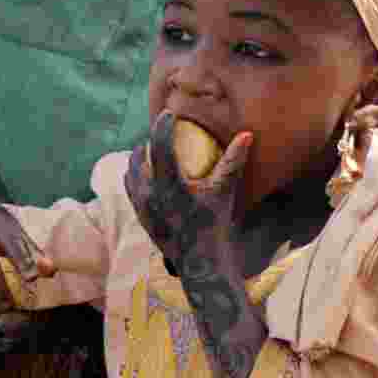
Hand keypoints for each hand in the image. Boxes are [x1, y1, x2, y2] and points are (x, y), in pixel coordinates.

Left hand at [124, 112, 252, 273]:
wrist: (201, 264)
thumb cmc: (216, 225)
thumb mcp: (224, 192)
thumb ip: (233, 161)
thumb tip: (246, 134)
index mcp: (170, 186)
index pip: (160, 146)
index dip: (163, 126)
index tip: (169, 113)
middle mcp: (150, 195)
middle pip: (140, 157)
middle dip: (149, 141)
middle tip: (161, 131)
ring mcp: (142, 207)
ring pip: (131, 172)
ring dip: (139, 158)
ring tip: (150, 149)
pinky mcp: (141, 217)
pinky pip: (131, 189)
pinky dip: (135, 176)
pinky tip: (144, 173)